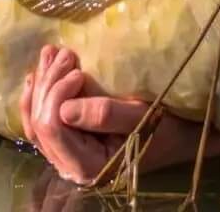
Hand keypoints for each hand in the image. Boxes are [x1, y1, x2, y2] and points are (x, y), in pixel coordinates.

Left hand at [20, 45, 204, 185]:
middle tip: (64, 53)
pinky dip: (39, 97)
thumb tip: (63, 110)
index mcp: (91, 166)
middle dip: (47, 83)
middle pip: (41, 125)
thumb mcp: (142, 116)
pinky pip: (43, 124)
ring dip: (41, 85)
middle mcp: (75, 167)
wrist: (182, 133)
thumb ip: (105, 115)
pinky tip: (36, 75)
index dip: (57, 94)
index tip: (78, 68)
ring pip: (37, 124)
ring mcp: (71, 156)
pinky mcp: (73, 142)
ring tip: (49, 54)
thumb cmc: (167, 124)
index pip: (54, 129)